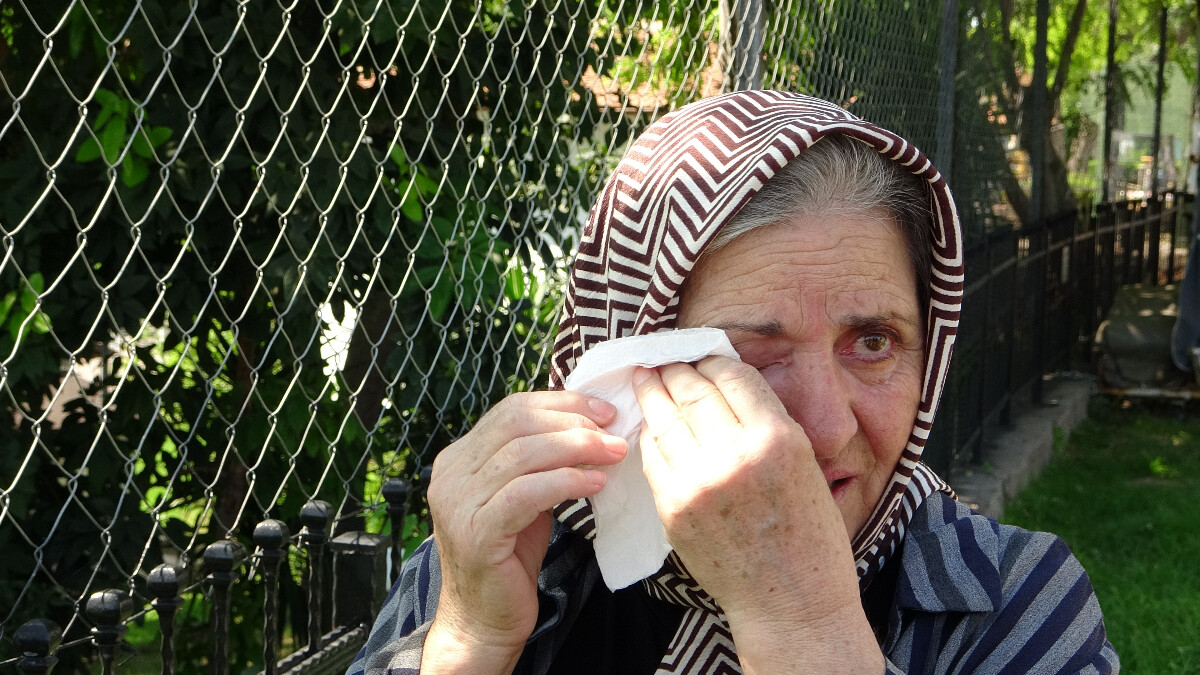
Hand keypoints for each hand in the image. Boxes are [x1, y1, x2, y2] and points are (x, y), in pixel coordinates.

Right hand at [421, 391, 626, 673]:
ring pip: (523, 454)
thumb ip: (538, 460)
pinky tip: (596, 483)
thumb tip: (588, 424)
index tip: (603, 411)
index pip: (511, 409)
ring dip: (577, 448)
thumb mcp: (522, 496)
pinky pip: (527, 493)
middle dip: (572, 421)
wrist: (483, 618)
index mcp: (458, 458)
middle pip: (516, 424)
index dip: (560, 404)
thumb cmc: (509, 556)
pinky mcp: (477, 532)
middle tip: (614, 430)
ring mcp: (458, 503)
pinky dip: (566, 481)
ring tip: (613, 453)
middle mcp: (450, 474)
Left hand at [633, 357, 881, 672]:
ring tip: (648, 380)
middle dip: (675, 371)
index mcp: (777, 439)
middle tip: (663, 361)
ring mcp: (698, 482)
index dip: (712, 360)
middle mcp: (735, 455)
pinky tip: (652, 427)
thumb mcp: (806, 464)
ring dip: (654, 395)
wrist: (791, 601)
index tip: (703, 358)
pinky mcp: (673, 508)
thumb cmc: (810, 536)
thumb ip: (767, 422)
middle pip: (692, 391)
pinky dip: (651, 436)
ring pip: (665, 419)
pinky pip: (653, 456)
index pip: (731, 376)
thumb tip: (728, 383)